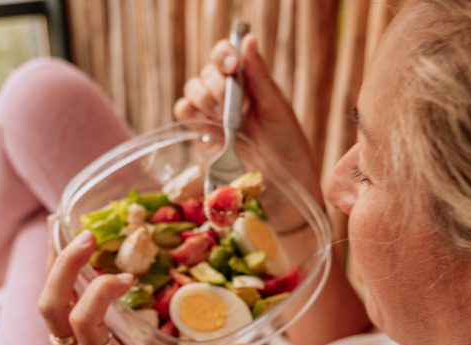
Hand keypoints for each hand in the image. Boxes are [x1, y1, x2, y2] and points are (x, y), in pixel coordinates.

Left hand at [37, 226, 241, 344]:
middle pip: (51, 306)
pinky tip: (64, 248)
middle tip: (87, 235)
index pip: (84, 323)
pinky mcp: (64, 343)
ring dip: (53, 264)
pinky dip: (56, 274)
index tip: (128, 278)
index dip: (99, 294)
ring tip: (61, 224)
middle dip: (64, 267)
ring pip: (45, 302)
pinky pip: (53, 305)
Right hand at [174, 35, 321, 203]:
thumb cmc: (287, 142)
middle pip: (205, 73)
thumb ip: (259, 75)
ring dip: (205, 100)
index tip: (232, 68)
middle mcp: (227, 94)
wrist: (282, 179)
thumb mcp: (276, 106)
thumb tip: (248, 39)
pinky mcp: (202, 133)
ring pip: (192, 90)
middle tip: (238, 107)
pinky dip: (189, 113)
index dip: (223, 55)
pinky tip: (208, 125)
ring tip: (226, 120)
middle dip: (218, 86)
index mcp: (247, 81)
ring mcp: (213, 113)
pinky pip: (183, 113)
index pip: (225, 55)